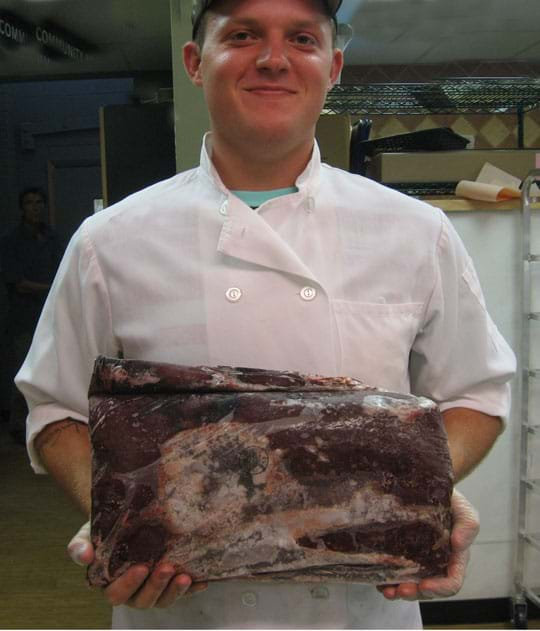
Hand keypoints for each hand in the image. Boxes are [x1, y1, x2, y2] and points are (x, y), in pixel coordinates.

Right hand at [68, 521, 207, 607]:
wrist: (125, 516)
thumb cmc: (104, 527)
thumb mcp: (89, 532)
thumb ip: (81, 545)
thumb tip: (85, 557)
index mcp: (109, 583)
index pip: (116, 593)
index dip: (128, 584)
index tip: (141, 567)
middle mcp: (131, 591)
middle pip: (142, 600)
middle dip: (155, 586)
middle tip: (166, 568)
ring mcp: (152, 588)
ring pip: (162, 600)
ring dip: (174, 591)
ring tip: (184, 577)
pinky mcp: (170, 582)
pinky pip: (182, 592)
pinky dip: (192, 589)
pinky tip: (202, 580)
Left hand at [378, 489, 479, 600]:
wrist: (427, 486)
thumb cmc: (449, 501)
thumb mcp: (463, 509)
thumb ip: (468, 525)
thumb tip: (458, 545)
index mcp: (455, 560)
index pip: (451, 582)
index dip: (440, 589)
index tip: (424, 585)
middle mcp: (437, 565)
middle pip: (428, 590)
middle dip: (414, 593)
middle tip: (400, 590)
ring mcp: (419, 562)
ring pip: (411, 585)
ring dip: (399, 591)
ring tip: (387, 590)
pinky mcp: (402, 555)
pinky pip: (396, 574)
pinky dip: (388, 581)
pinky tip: (379, 581)